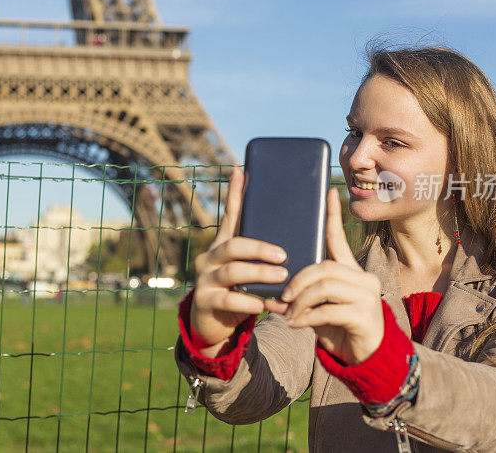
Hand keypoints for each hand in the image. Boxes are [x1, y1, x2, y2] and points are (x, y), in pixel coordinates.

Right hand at [190, 167, 288, 355]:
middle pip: (233, 245)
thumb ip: (262, 256)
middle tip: (283, 255)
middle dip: (259, 248)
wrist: (212, 323)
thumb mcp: (245, 269)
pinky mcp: (205, 302)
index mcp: (222, 244)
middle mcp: (210, 258)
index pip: (229, 215)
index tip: (241, 171)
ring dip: (259, 273)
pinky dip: (249, 302)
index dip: (234, 194)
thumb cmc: (236, 290)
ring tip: (281, 276)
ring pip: (232, 272)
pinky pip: (228, 300)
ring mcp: (205, 280)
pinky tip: (263, 305)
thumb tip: (290, 240)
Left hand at [270, 187, 383, 364]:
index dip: (332, 215)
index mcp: (350, 271)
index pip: (338, 239)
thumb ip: (299, 296)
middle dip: (297, 280)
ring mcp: (368, 297)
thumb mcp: (316, 307)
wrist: (364, 359)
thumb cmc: (338, 328)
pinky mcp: (365, 317)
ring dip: (300, 300)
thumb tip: (270, 294)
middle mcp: (363, 279)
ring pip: (325, 287)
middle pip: (323, 266)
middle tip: (281, 296)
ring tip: (287, 312)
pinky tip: (294, 324)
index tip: (328, 192)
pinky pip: (328, 311)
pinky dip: (306, 317)